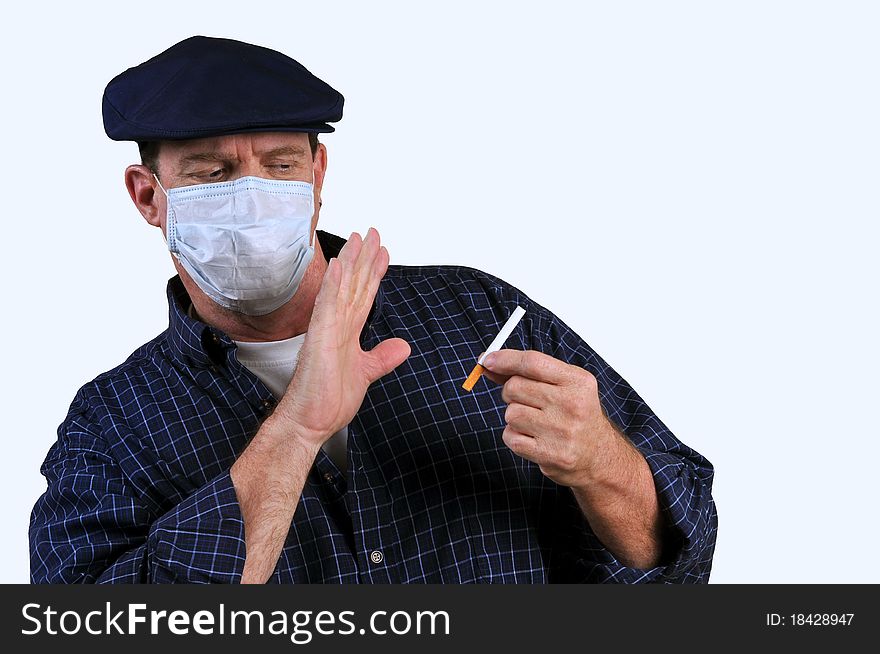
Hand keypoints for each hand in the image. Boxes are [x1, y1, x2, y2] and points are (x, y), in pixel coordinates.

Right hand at [275, 228, 410, 446]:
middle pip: (355, 284)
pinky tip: (340, 267)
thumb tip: (402, 346)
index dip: (374, 273)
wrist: (310, 421)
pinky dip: (334, 286)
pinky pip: (328, 307)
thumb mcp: (366, 373)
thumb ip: (382, 357)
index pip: (364, 295)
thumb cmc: (328, 400)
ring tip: (359, 238)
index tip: (383, 252)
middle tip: (374, 233)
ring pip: (342, 288)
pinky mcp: (320, 339)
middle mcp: (338, 326)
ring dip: (351, 262)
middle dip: (365, 258)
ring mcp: (328, 330)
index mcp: (348, 332)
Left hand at [481, 349, 621, 487]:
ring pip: (511, 413)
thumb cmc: (576, 415)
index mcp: (578, 382)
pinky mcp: (550, 454)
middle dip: (511, 392)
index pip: (533, 362)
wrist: (598, 456)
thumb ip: (528, 372)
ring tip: (535, 422)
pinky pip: (510, 437)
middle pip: (515, 386)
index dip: (505, 359)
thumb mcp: (563, 385)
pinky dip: (515, 437)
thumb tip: (489, 362)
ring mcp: (561, 431)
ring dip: (515, 417)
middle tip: (527, 401)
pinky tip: (534, 438)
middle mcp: (572, 404)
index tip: (488, 360)